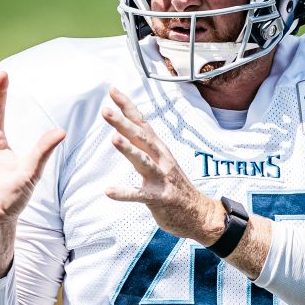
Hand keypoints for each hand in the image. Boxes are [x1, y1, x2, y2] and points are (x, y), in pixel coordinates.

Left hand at [101, 87, 224, 245]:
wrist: (199, 214)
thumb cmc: (174, 186)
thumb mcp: (161, 160)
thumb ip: (144, 146)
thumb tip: (122, 130)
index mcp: (159, 149)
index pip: (141, 123)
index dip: (127, 107)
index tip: (113, 90)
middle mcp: (161, 160)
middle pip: (140, 138)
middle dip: (123, 123)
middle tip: (105, 110)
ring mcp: (161, 179)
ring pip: (143, 162)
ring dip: (128, 150)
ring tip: (113, 139)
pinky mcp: (159, 199)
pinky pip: (140, 195)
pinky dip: (125, 193)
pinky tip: (109, 191)